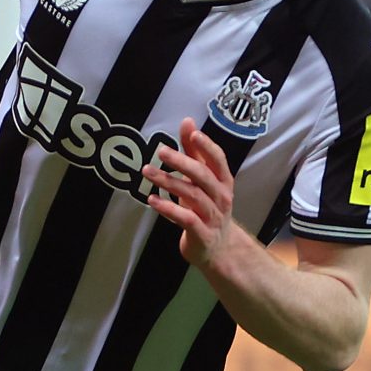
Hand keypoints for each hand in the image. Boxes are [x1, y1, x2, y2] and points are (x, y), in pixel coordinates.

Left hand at [145, 118, 241, 270]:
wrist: (217, 248)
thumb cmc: (207, 207)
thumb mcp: (201, 180)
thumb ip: (194, 151)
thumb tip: (187, 122)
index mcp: (223, 181)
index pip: (218, 160)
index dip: (207, 146)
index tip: (193, 133)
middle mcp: (221, 197)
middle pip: (203, 176)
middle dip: (182, 162)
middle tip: (161, 151)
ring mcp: (213, 216)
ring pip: (192, 195)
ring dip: (168, 182)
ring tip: (147, 172)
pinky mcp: (202, 234)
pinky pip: (185, 218)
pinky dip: (167, 208)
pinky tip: (151, 200)